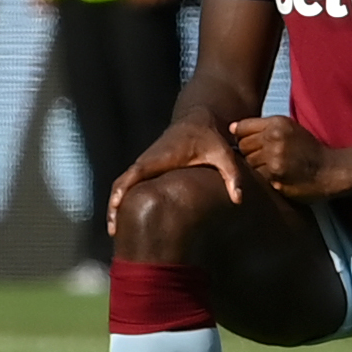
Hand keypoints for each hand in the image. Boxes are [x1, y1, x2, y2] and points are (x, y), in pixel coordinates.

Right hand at [109, 117, 247, 226]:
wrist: (198, 120)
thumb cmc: (210, 138)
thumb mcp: (223, 154)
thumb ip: (232, 175)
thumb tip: (238, 199)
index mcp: (161, 157)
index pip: (136, 172)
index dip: (124, 189)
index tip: (116, 206)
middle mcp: (148, 160)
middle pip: (122, 183)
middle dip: (114, 206)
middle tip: (113, 231)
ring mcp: (144, 164)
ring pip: (122, 185)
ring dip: (116, 205)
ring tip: (115, 231)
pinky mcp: (146, 169)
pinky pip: (129, 184)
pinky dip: (122, 199)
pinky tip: (125, 219)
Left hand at [228, 114, 342, 196]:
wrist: (330, 170)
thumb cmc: (308, 149)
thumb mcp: (290, 129)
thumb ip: (263, 127)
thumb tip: (232, 128)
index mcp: (278, 123)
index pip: (242, 128)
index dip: (242, 136)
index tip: (250, 142)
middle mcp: (274, 138)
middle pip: (242, 146)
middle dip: (249, 152)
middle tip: (264, 157)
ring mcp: (274, 159)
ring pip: (248, 163)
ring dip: (256, 166)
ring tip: (272, 166)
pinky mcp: (275, 177)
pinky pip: (257, 177)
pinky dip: (263, 178)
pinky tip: (276, 176)